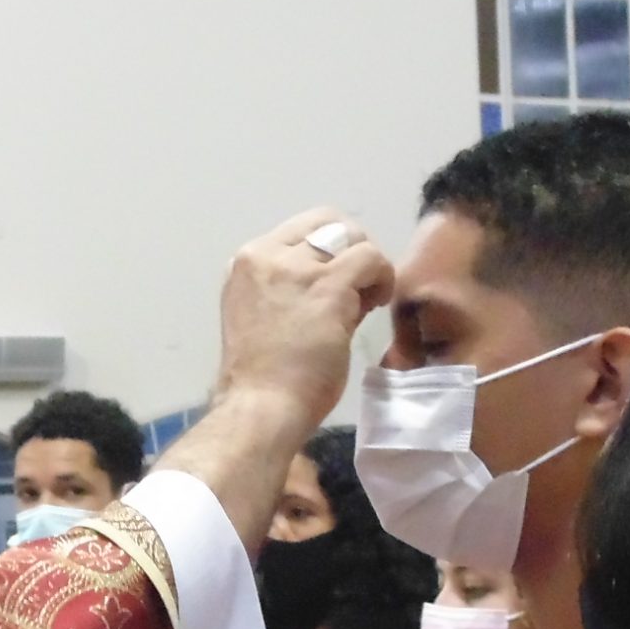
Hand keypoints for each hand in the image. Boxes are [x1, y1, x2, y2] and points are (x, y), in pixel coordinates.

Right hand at [215, 209, 396, 441]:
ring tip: (368, 299)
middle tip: (360, 285)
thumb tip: (347, 286)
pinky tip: (378, 302)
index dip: (328, 250)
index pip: (299, 230)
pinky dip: (382, 277)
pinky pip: (371, 258)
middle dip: (351, 247)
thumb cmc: (264, 379)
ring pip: (351, 236)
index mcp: (247, 263)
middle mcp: (265, 255)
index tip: (337, 283)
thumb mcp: (271, 320)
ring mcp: (295, 268)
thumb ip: (301, 294)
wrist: (260, 407)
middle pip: (327, 221)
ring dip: (368, 264)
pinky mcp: (327, 285)